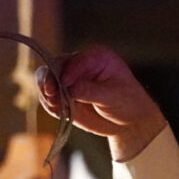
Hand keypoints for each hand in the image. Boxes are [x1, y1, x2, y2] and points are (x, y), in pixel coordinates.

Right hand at [37, 46, 166, 161]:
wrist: (131, 122)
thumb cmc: (128, 103)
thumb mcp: (113, 96)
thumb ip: (90, 91)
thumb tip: (68, 88)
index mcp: (96, 57)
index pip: (75, 60)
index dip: (67, 72)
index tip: (64, 85)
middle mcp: (80, 65)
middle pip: (56, 66)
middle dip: (51, 81)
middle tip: (51, 95)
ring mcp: (70, 80)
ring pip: (48, 80)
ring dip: (47, 92)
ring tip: (53, 104)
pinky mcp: (65, 95)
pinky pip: (50, 97)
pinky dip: (49, 103)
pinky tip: (56, 109)